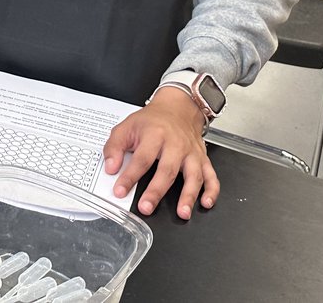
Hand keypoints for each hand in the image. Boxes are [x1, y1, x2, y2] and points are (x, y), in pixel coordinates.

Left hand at [103, 88, 219, 219]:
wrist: (177, 109)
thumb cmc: (151, 121)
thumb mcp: (126, 127)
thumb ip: (114, 147)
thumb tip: (110, 168)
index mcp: (154, 135)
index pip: (141, 159)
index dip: (129, 176)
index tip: (120, 191)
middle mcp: (175, 145)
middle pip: (167, 170)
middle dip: (156, 191)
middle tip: (146, 207)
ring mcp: (191, 153)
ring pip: (193, 175)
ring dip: (189, 195)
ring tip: (182, 213)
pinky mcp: (203, 159)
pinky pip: (212, 176)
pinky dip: (212, 190)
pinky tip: (206, 203)